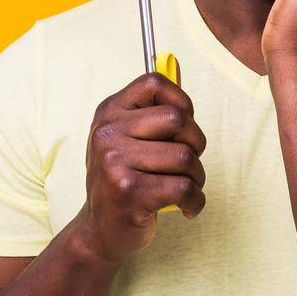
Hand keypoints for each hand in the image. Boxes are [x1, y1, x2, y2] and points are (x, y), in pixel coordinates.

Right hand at [72, 72, 206, 265]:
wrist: (100, 232)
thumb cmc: (124, 180)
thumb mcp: (128, 138)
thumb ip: (152, 106)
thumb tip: (176, 63)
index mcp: (109, 111)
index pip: (154, 82)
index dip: (181, 101)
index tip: (182, 127)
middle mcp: (107, 133)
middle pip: (178, 119)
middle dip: (196, 143)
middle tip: (188, 163)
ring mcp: (115, 162)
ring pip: (185, 156)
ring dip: (197, 177)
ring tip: (185, 187)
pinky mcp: (128, 193)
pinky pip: (184, 187)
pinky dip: (196, 201)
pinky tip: (186, 208)